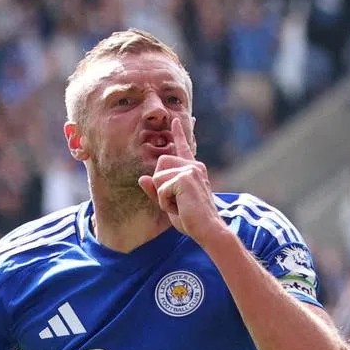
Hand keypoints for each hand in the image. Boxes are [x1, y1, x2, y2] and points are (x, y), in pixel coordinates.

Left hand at [138, 117, 225, 242]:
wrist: (207, 229)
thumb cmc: (192, 220)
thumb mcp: (169, 204)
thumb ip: (156, 191)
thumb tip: (141, 178)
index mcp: (193, 169)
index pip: (184, 148)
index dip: (179, 133)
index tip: (176, 120)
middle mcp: (194, 166)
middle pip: (160, 163)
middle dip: (160, 184)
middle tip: (175, 201)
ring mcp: (190, 170)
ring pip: (158, 176)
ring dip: (162, 195)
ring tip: (179, 205)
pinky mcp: (185, 177)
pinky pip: (160, 188)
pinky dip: (165, 202)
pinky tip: (179, 207)